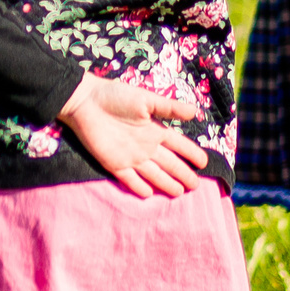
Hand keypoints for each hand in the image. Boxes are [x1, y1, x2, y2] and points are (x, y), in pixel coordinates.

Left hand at [57, 73, 209, 196]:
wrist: (84, 101)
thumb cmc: (115, 96)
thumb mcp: (145, 99)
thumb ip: (169, 107)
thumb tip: (195, 112)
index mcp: (154, 129)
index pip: (178, 145)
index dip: (191, 153)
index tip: (205, 163)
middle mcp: (146, 145)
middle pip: (169, 163)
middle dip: (182, 174)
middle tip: (195, 185)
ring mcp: (130, 156)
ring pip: (153, 174)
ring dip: (166, 183)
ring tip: (179, 193)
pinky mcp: (114, 163)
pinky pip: (129, 179)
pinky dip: (139, 187)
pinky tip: (149, 194)